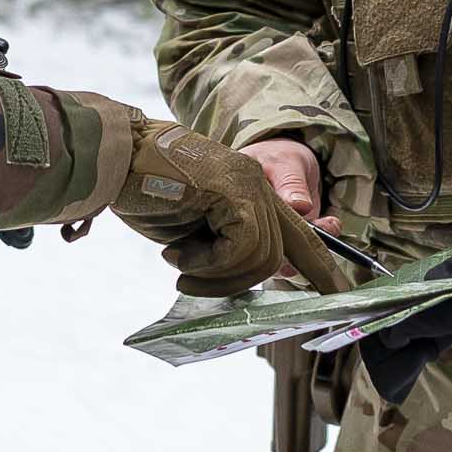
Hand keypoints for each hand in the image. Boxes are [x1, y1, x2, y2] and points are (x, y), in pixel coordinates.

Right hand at [110, 119, 340, 296]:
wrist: (112, 158)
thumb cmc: (142, 190)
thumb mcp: (192, 227)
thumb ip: (224, 246)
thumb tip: (245, 279)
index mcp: (251, 189)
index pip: (302, 232)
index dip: (323, 266)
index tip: (340, 292)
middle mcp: (257, 182)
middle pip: (287, 252)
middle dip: (248, 282)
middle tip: (194, 284)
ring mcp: (247, 183)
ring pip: (263, 256)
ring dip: (218, 275)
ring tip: (180, 265)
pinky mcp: (232, 190)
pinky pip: (242, 247)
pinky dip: (209, 263)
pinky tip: (178, 253)